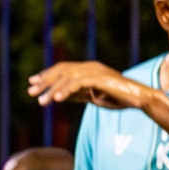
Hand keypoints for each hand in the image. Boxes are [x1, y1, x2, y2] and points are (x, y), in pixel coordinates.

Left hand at [28, 61, 147, 109]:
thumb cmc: (115, 98)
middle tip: (30, 92)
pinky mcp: (102, 79)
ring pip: (68, 77)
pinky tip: (57, 99)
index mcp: (87, 69)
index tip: (32, 83)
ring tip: (42, 102)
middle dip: (45, 81)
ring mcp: (96, 72)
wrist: (138, 99)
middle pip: (62, 71)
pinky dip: (67, 90)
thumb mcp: (90, 96)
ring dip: (53, 90)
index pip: (62, 69)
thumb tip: (57, 96)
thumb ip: (75, 94)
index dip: (46, 75)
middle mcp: (90, 67)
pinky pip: (80, 83)